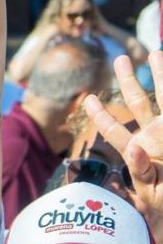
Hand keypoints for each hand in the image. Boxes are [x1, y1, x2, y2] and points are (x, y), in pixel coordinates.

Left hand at [85, 52, 162, 222]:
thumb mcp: (152, 192)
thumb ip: (140, 171)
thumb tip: (133, 149)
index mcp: (138, 151)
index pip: (115, 131)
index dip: (102, 116)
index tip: (88, 99)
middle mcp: (153, 135)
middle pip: (138, 102)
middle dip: (129, 81)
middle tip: (120, 59)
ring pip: (162, 95)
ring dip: (159, 73)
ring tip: (153, 51)